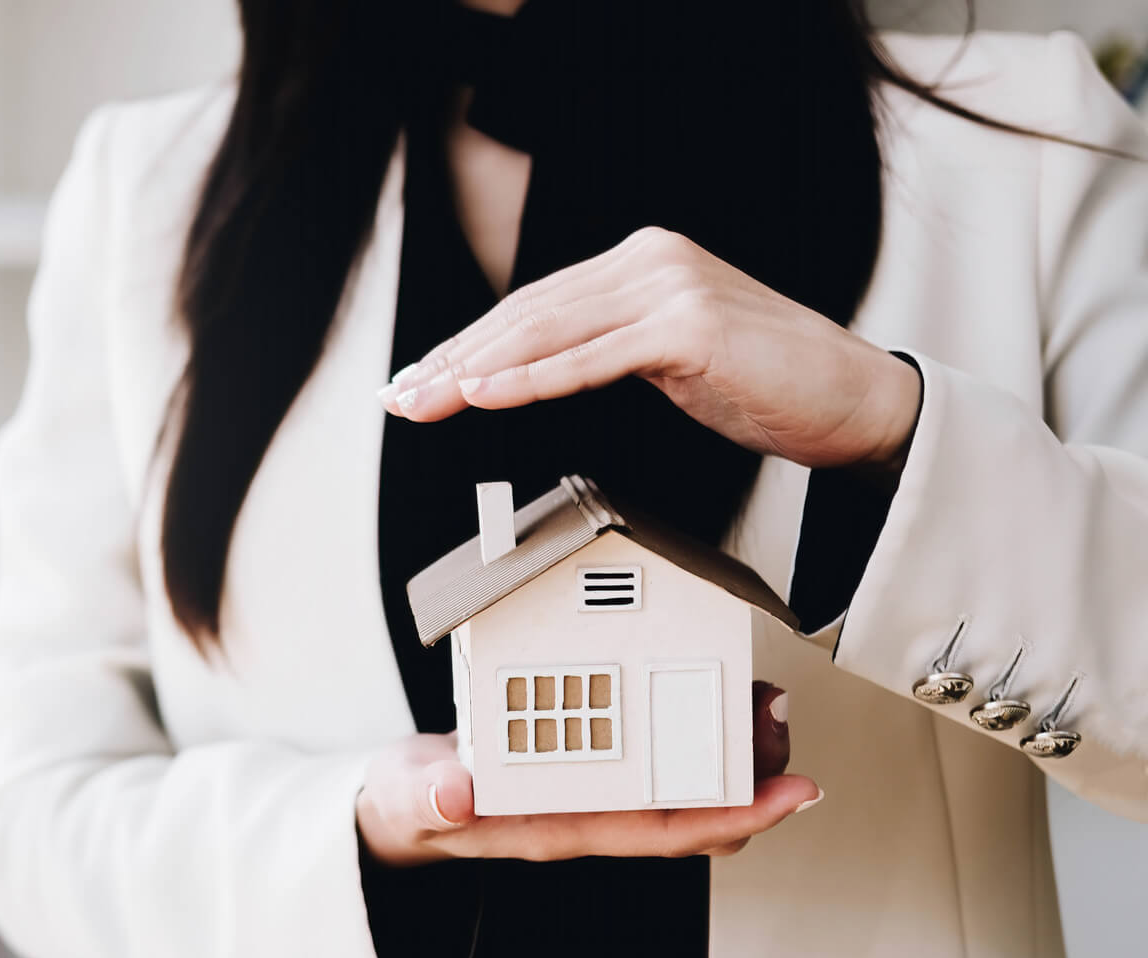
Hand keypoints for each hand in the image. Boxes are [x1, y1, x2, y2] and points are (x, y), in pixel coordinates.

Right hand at [357, 682, 815, 866]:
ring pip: (686, 779)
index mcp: (556, 828)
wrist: (405, 797)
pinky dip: (695, 720)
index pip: (658, 831)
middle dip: (750, 773)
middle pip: (694, 807)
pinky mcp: (589, 755)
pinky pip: (658, 747)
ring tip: (764, 702)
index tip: (787, 794)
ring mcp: (594, 786)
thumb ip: (429, 799)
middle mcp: (589, 813)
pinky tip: (713, 690)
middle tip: (781, 721)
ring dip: (733, 747)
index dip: (731, 815)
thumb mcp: (409, 798)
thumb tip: (455, 796)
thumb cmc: (414, 801)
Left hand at [379, 227, 922, 471]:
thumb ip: (602, 348)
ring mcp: (671, 287)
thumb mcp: (665, 357)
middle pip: (527, 313)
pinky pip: (595, 357)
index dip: (464, 344)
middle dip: (453, 360)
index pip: (531, 304)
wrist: (853, 399)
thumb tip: (522, 372)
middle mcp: (649, 261)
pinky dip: (535, 377)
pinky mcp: (690, 326)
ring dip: (476, 370)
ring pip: (548, 331)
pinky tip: (489, 393)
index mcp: (639, 263)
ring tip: (427, 397)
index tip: (415, 378)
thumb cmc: (765, 383)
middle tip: (400, 395)